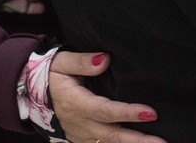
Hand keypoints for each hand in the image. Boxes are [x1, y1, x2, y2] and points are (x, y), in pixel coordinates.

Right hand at [50, 51, 167, 142]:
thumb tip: (104, 59)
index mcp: (76, 104)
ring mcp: (81, 135)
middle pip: (112, 135)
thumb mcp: (62, 62)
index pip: (105, 111)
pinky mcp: (83, 140)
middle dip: (137, 140)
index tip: (150, 113)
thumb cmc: (52, 74)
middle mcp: (80, 124)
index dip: (127, 113)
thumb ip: (82, 61)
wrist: (34, 94)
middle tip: (161, 142)